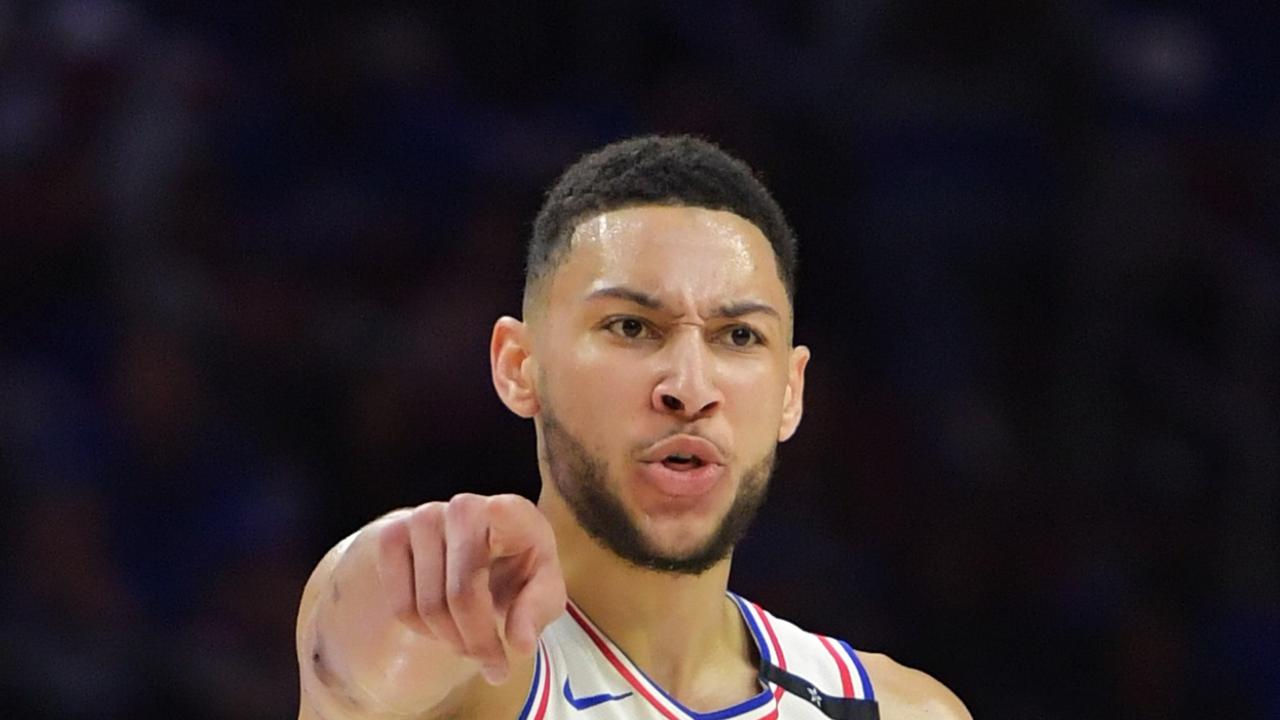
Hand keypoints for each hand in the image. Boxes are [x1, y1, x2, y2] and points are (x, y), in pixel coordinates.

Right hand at [374, 493, 565, 684]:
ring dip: (451, 641)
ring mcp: (422, 518)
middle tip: (492, 665)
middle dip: (477, 641)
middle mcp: (463, 507)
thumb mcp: (544, 588)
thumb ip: (538, 609)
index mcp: (511, 511)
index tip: (500, 546)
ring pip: (428, 606)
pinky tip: (443, 628)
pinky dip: (423, 631)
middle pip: (461, 593)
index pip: (502, 513)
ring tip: (471, 645)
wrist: (480, 547)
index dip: (498, 522)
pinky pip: (401, 606)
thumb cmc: (518, 567)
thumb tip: (520, 643)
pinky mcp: (392, 536)